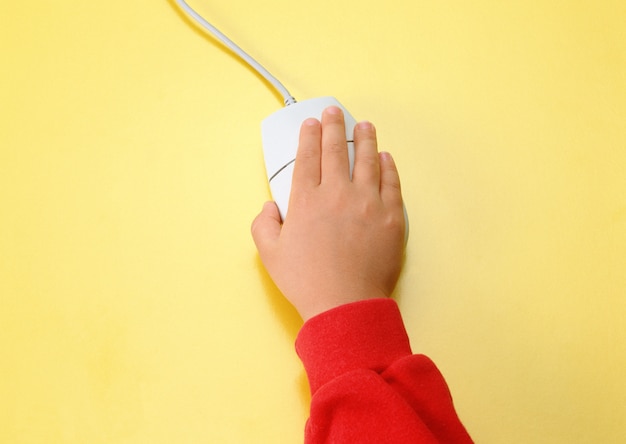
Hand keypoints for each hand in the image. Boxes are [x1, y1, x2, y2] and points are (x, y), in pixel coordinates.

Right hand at [251, 106, 405, 320]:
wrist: (345, 304)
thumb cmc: (306, 281)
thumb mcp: (270, 254)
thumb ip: (263, 224)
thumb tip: (270, 207)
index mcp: (306, 200)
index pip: (307, 157)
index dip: (309, 136)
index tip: (311, 123)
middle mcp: (337, 193)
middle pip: (336, 150)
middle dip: (334, 126)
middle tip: (334, 112)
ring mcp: (368, 203)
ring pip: (368, 160)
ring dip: (365, 139)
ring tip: (364, 126)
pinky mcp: (392, 217)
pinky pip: (391, 183)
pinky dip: (388, 167)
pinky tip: (385, 157)